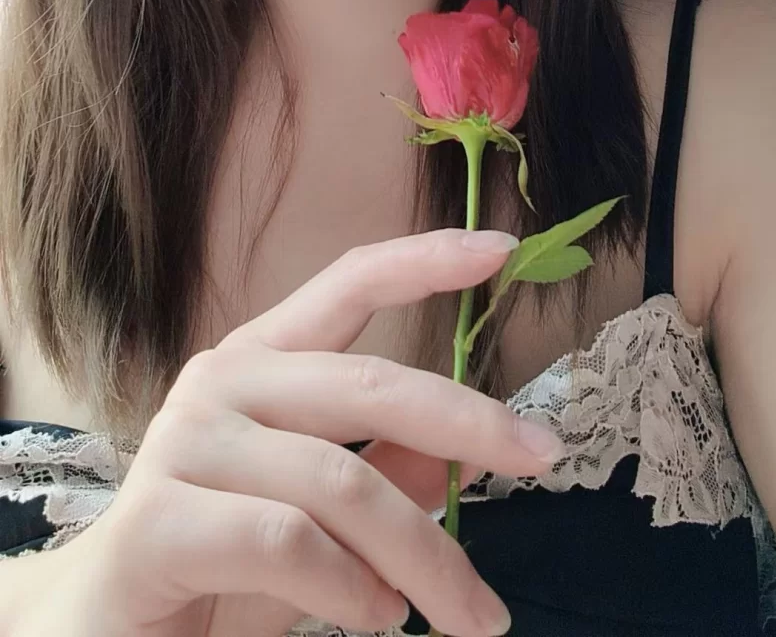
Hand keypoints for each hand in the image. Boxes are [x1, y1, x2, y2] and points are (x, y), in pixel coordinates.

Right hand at [42, 229, 561, 636]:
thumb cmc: (219, 568)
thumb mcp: (322, 518)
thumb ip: (385, 472)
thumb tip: (470, 445)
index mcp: (261, 361)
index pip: (348, 282)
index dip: (425, 259)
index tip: (502, 249)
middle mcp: (222, 381)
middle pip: (370, 384)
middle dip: (470, 421)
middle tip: (544, 456)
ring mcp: (186, 444)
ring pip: (343, 482)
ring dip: (423, 555)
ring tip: (459, 611)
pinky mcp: (158, 521)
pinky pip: (288, 541)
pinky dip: (352, 588)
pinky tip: (374, 615)